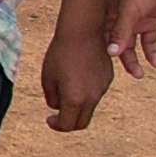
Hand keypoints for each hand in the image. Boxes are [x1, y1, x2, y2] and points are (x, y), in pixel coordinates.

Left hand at [42, 14, 111, 132]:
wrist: (82, 31)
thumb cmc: (60, 53)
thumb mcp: (48, 78)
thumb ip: (52, 98)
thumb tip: (58, 108)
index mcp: (74, 99)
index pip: (66, 125)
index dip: (56, 125)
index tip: (49, 119)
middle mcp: (92, 97)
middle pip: (81, 122)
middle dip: (69, 123)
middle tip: (58, 116)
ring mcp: (102, 88)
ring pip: (90, 107)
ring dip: (78, 107)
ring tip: (66, 92)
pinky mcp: (107, 78)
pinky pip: (96, 92)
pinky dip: (86, 94)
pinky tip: (77, 77)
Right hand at [107, 0, 155, 77]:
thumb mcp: (131, 10)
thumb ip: (121, 32)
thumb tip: (112, 54)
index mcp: (108, 15)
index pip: (103, 40)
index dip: (104, 56)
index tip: (105, 72)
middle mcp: (119, 20)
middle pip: (118, 46)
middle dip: (125, 62)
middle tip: (135, 74)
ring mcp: (135, 22)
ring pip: (133, 46)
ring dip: (136, 60)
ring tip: (141, 74)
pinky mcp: (150, 22)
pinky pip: (149, 42)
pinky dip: (152, 52)